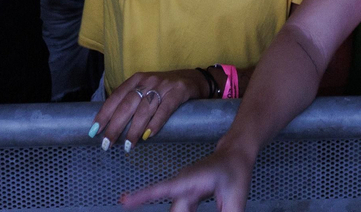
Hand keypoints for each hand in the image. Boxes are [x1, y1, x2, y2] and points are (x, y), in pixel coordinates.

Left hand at [90, 69, 205, 151]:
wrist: (195, 79)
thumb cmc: (166, 89)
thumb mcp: (147, 89)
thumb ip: (133, 101)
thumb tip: (112, 124)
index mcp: (137, 79)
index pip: (116, 97)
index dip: (104, 114)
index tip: (94, 130)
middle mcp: (148, 80)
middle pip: (127, 105)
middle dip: (115, 126)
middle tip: (107, 144)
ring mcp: (163, 85)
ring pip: (144, 109)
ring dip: (134, 130)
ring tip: (128, 145)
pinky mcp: (178, 91)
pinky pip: (165, 109)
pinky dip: (155, 123)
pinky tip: (148, 136)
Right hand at [119, 144, 254, 211]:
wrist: (236, 155)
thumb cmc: (235, 171)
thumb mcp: (236, 199)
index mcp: (191, 180)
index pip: (162, 189)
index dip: (142, 196)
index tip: (124, 201)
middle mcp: (183, 184)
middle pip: (175, 211)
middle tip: (180, 201)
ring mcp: (184, 190)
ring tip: (204, 196)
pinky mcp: (187, 196)